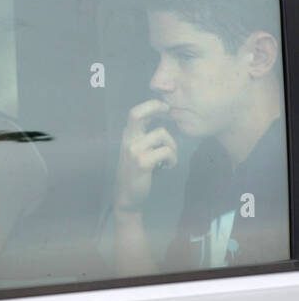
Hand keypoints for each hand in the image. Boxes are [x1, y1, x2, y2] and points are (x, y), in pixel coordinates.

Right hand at [114, 99, 177, 213]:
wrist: (128, 195)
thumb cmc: (137, 172)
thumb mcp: (137, 150)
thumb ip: (144, 135)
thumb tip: (162, 118)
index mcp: (128, 135)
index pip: (135, 112)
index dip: (150, 104)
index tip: (164, 107)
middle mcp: (128, 140)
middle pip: (137, 114)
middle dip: (155, 106)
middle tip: (167, 109)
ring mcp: (133, 151)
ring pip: (161, 134)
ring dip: (173, 146)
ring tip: (170, 157)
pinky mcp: (142, 163)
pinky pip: (166, 152)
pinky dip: (173, 159)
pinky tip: (168, 166)